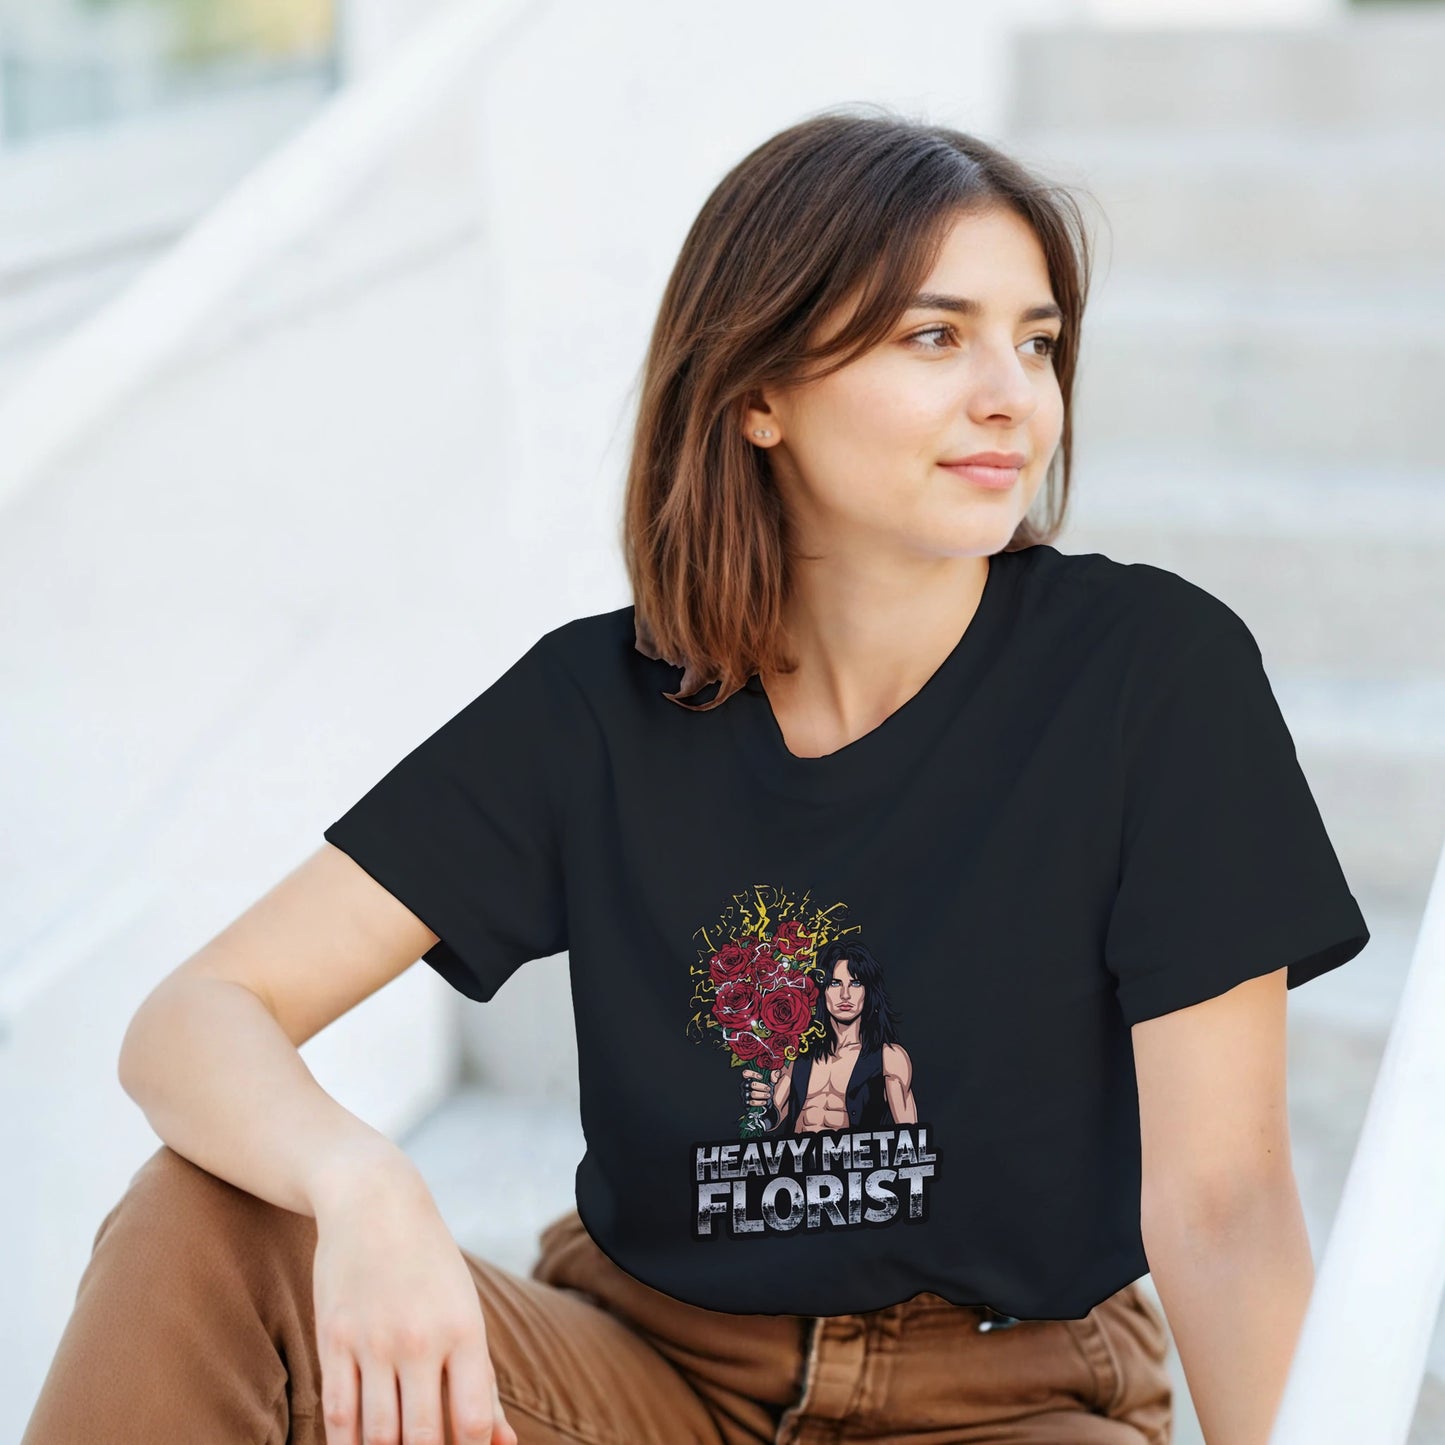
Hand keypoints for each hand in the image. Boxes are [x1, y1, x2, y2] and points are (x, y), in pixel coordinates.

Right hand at [310, 1152, 517, 1444]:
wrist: (374, 1202)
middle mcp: (420, 1338)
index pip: (473, 1420)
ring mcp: (373, 1341)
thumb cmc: (431, 1266)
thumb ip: (483, 1382)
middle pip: (423, 1438)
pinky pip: (336, 1415)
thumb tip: (506, 1444)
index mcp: (465, 1330)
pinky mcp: (333, 1339)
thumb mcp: (467, 1312)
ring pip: (377, 1436)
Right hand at [741, 1066, 774, 1107]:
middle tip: (768, 1088)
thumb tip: (777, 1073)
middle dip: (761, 1086)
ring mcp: (745, 1094)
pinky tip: (764, 1102)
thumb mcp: (769, 1081)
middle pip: (751, 1084)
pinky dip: (759, 1102)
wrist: (763, 1101)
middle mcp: (745, 1086)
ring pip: (752, 1094)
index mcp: (748, 1079)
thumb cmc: (764, 1089)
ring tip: (768, 1095)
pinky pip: (752, 1103)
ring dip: (762, 1095)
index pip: (745, 1073)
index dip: (752, 1074)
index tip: (761, 1077)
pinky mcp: (746, 1103)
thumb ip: (772, 1076)